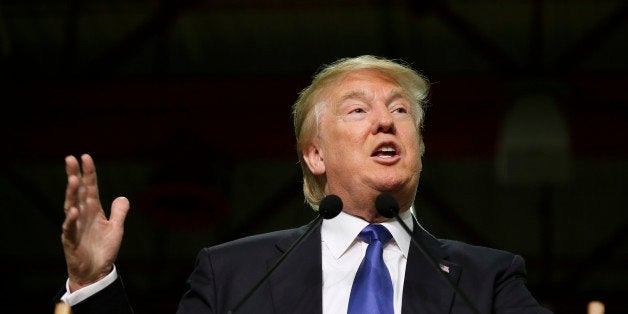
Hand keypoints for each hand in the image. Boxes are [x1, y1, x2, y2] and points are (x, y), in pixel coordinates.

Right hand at [62, 154, 129, 291]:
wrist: (96, 271)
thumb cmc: (103, 249)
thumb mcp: (116, 228)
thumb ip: (119, 212)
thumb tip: (123, 197)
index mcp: (93, 210)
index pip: (90, 187)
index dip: (88, 172)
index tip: (85, 156)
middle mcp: (82, 214)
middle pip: (77, 192)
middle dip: (74, 175)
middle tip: (70, 158)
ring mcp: (75, 226)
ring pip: (71, 206)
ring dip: (72, 193)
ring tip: (73, 179)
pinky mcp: (71, 240)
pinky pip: (70, 228)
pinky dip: (71, 220)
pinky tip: (73, 210)